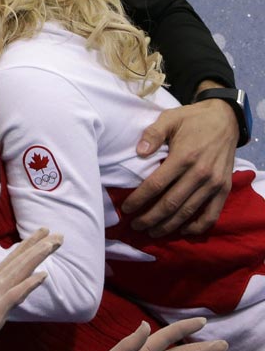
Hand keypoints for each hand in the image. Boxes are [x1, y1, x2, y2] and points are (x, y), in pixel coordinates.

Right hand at [0, 228, 60, 350]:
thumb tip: (15, 292)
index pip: (11, 260)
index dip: (27, 246)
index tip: (42, 233)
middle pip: (18, 261)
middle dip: (37, 245)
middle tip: (56, 233)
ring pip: (18, 271)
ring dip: (36, 257)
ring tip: (51, 244)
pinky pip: (16, 294)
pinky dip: (29, 283)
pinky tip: (44, 275)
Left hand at [122, 90, 236, 236]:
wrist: (224, 119)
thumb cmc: (192, 120)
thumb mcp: (169, 119)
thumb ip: (153, 134)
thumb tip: (139, 151)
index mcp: (185, 157)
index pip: (156, 185)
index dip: (139, 200)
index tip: (126, 209)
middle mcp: (200, 174)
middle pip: (170, 204)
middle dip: (150, 218)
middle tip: (135, 225)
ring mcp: (214, 184)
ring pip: (187, 212)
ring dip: (168, 226)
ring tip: (151, 232)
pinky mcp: (224, 189)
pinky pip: (211, 215)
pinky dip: (196, 227)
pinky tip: (181, 231)